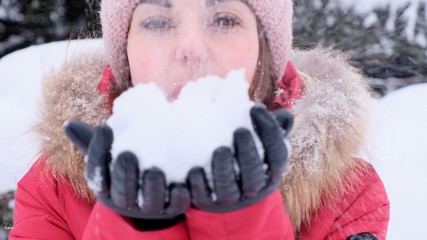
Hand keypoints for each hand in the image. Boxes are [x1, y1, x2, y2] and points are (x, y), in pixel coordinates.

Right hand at [64, 121, 189, 220]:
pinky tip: (182, 185)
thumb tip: (68, 124)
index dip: (99, 151)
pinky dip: (180, 197)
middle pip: (123, 191)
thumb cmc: (125, 169)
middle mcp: (127, 200)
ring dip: (152, 187)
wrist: (151, 196)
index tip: (104, 128)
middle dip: (124, 174)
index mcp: (108, 187)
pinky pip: (177, 206)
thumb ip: (92, 143)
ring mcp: (151, 207)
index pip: (98, 172)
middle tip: (127, 154)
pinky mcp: (174, 208)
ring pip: (150, 201)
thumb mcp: (108, 156)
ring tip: (153, 170)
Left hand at [187, 104, 292, 211]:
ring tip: (220, 150)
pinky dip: (200, 185)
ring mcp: (231, 198)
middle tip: (239, 130)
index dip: (269, 131)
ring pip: (229, 189)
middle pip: (254, 175)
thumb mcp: (263, 144)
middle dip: (248, 153)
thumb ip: (273, 128)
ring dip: (224, 170)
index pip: (276, 153)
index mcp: (271, 170)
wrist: (227, 190)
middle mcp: (253, 187)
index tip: (255, 109)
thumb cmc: (247, 155)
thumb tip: (284, 115)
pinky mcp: (207, 203)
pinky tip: (195, 169)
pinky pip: (204, 197)